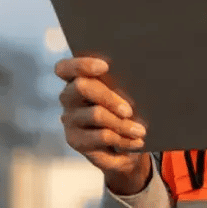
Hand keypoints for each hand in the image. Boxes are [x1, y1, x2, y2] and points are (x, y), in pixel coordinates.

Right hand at [55, 56, 150, 195]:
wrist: (122, 143)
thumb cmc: (124, 107)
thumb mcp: (124, 92)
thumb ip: (123, 84)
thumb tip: (138, 83)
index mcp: (76, 77)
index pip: (65, 67)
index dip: (83, 64)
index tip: (105, 66)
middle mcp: (68, 96)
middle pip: (81, 87)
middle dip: (108, 97)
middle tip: (129, 110)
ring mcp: (69, 119)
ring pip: (96, 115)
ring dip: (122, 123)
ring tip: (141, 131)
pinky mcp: (75, 140)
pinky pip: (102, 137)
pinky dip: (123, 139)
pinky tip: (137, 141)